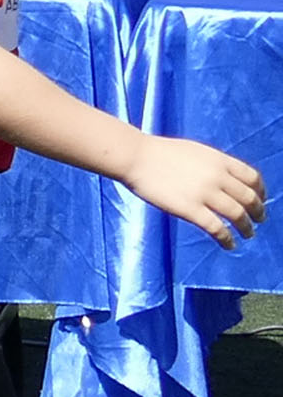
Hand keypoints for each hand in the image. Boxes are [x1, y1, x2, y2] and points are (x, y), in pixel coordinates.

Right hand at [128, 134, 267, 245]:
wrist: (136, 157)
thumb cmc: (159, 152)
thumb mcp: (196, 152)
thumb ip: (213, 164)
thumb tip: (223, 178)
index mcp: (220, 161)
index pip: (253, 177)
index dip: (261, 191)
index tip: (260, 199)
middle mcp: (218, 177)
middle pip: (249, 198)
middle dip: (258, 211)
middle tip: (259, 220)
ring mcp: (205, 193)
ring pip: (237, 214)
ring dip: (246, 227)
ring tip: (248, 234)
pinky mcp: (190, 209)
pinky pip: (216, 228)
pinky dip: (227, 238)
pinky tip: (229, 244)